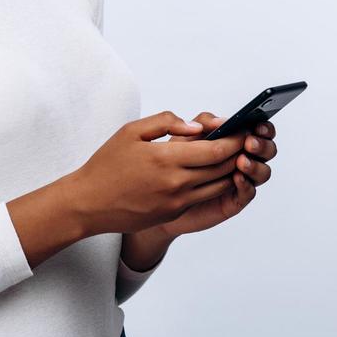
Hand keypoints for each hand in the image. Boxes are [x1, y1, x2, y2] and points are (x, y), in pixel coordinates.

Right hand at [67, 111, 247, 234]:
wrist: (89, 203)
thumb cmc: (107, 163)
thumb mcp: (131, 131)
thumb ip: (166, 122)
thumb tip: (196, 126)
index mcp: (166, 158)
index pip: (216, 150)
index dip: (235, 139)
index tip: (244, 129)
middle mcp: (176, 183)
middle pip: (223, 168)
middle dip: (238, 153)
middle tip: (247, 140)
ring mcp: (176, 202)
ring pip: (218, 186)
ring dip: (230, 170)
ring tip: (235, 155)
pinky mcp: (173, 214)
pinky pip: (202, 197)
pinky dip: (214, 184)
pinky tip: (215, 172)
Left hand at [155, 112, 276, 237]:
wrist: (162, 190)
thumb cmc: (175, 160)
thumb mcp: (187, 135)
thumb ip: (204, 123)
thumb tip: (223, 120)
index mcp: (235, 140)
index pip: (260, 130)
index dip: (264, 128)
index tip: (257, 125)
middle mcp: (243, 158)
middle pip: (268, 150)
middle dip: (263, 145)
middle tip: (249, 143)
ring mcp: (241, 179)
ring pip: (263, 172)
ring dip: (256, 165)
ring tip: (241, 161)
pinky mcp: (235, 199)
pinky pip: (249, 192)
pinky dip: (246, 184)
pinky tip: (237, 178)